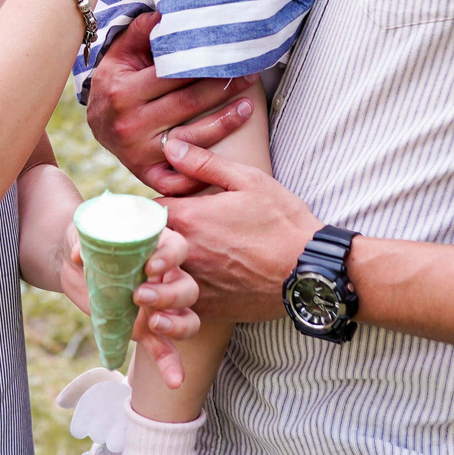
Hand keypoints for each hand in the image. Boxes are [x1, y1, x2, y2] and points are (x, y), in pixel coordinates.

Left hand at [61, 225, 201, 389]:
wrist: (76, 263)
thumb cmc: (90, 240)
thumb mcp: (87, 232)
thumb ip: (87, 239)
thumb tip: (79, 256)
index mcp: (157, 246)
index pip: (177, 248)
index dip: (169, 257)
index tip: (150, 267)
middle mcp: (166, 276)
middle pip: (187, 288)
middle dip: (168, 295)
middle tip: (139, 297)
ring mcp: (158, 306)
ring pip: (186, 318)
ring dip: (176, 325)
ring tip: (154, 325)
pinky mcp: (143, 329)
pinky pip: (164, 348)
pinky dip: (171, 365)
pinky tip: (176, 381)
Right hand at [85, 13, 254, 195]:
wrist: (96, 123)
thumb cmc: (116, 82)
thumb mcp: (120, 53)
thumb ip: (142, 31)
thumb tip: (166, 11)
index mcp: (124, 92)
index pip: (173, 75)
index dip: (205, 64)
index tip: (230, 55)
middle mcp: (130, 124)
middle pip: (188, 104)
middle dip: (222, 88)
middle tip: (249, 75)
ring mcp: (139, 153)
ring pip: (192, 139)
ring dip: (225, 122)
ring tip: (248, 107)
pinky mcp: (147, 175)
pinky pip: (179, 179)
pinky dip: (202, 172)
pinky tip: (226, 158)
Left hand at [158, 136, 320, 323]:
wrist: (310, 271)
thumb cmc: (283, 222)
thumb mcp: (249, 181)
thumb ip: (204, 163)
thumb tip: (171, 146)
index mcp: (189, 218)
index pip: (145, 210)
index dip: (150, 208)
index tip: (161, 207)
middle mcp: (185, 253)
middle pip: (143, 245)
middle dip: (148, 239)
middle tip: (159, 235)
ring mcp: (193, 284)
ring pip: (154, 278)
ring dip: (157, 270)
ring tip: (166, 264)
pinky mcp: (206, 308)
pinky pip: (174, 304)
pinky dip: (173, 296)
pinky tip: (186, 287)